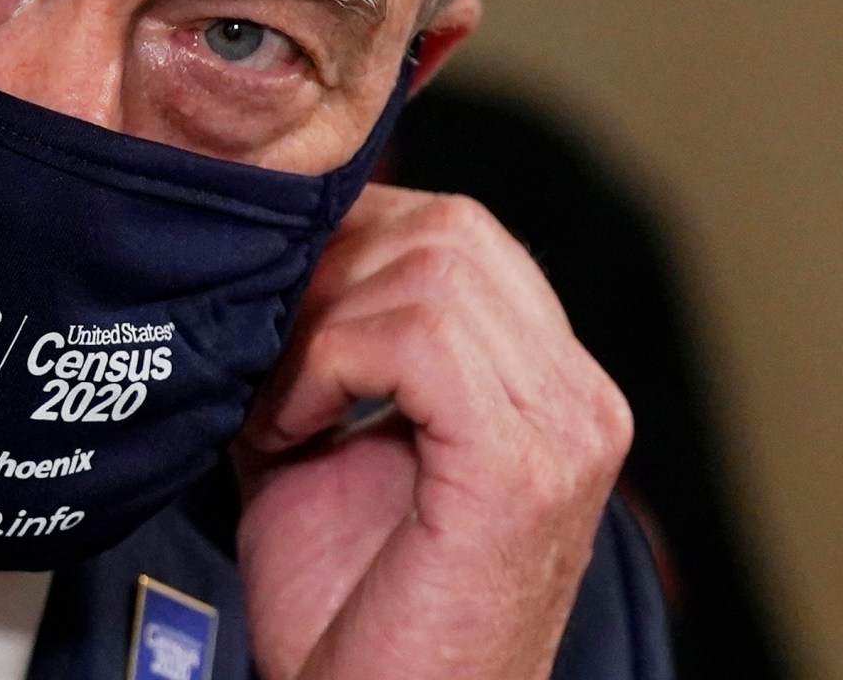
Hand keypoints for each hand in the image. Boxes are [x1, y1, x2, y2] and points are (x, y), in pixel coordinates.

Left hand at [232, 184, 632, 679]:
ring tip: (278, 408)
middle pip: (451, 228)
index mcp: (550, 387)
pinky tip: (294, 429)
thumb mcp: (331, 448)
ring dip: (322, 324)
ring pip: (434, 266)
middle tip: (265, 349)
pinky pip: (419, 338)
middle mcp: (578, 398)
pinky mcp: (522, 466)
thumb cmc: (353, 614)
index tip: (272, 303)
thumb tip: (265, 256)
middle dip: (332, 269)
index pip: (461, 234)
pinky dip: (330, 364)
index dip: (350, 245)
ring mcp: (564, 429)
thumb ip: (324, 350)